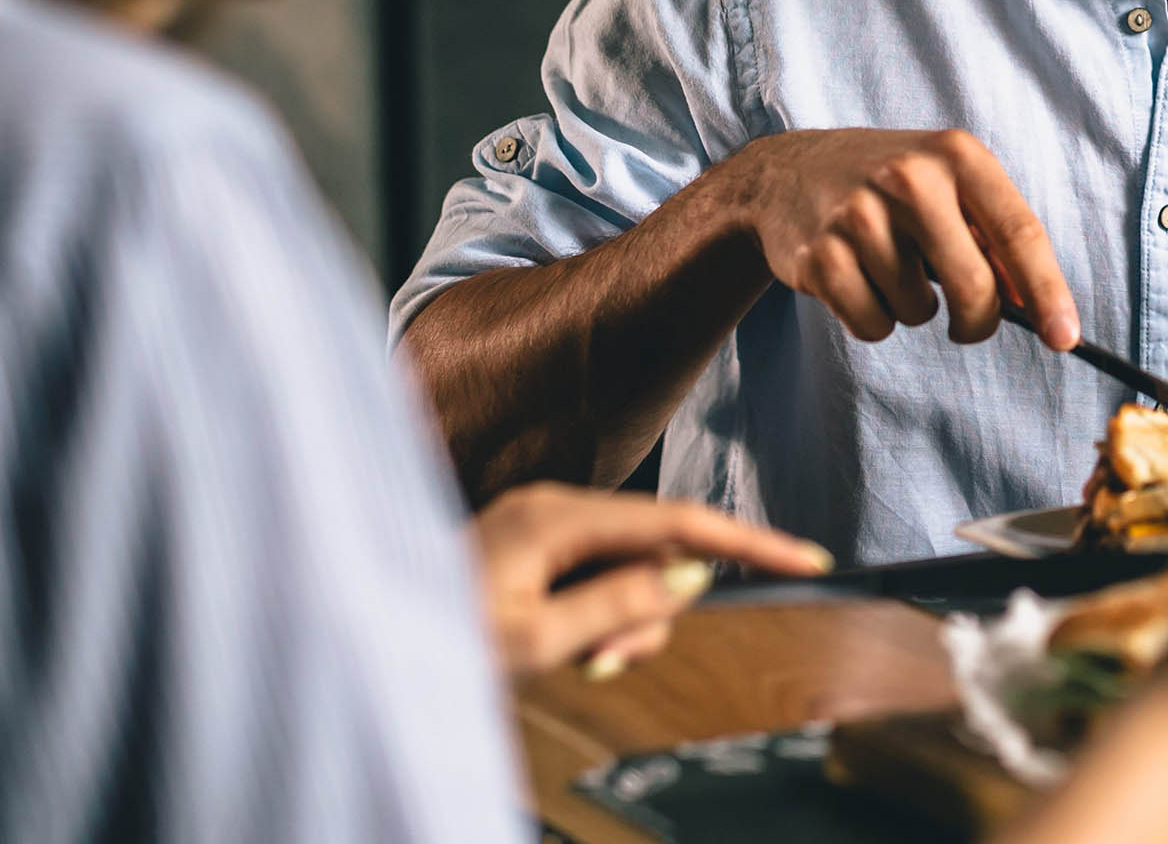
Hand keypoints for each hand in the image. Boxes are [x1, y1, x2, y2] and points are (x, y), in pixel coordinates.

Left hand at [473, 482, 832, 677]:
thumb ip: (621, 604)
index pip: (678, 521)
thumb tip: (690, 576)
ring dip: (623, 623)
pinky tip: (568, 646)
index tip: (805, 560)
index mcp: (556, 516)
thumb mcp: (537, 642)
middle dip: (653, 610)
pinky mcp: (533, 548)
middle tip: (607, 661)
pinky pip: (597, 576)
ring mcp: (541, 525)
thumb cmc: (437, 639)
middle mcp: (553, 506)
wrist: (362, 636)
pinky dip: (599, 617)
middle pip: (656, 550)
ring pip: (631, 569)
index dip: (748, 542)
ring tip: (578, 660)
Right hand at [716, 127, 1079, 348]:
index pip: (1019, 232)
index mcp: (957, 154)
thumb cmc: (890, 184)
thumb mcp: (948, 183)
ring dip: (913, 309)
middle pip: (974, 287)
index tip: (1065, 338)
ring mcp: (858, 215)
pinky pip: (873, 326)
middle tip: (968, 326)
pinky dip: (873, 319)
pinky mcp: (819, 255)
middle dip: (978, 323)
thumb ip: (994, 236)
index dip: (1048, 292)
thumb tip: (1036, 305)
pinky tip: (857, 279)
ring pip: (919, 312)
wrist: (788, 171)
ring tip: (888, 267)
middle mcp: (909, 177)